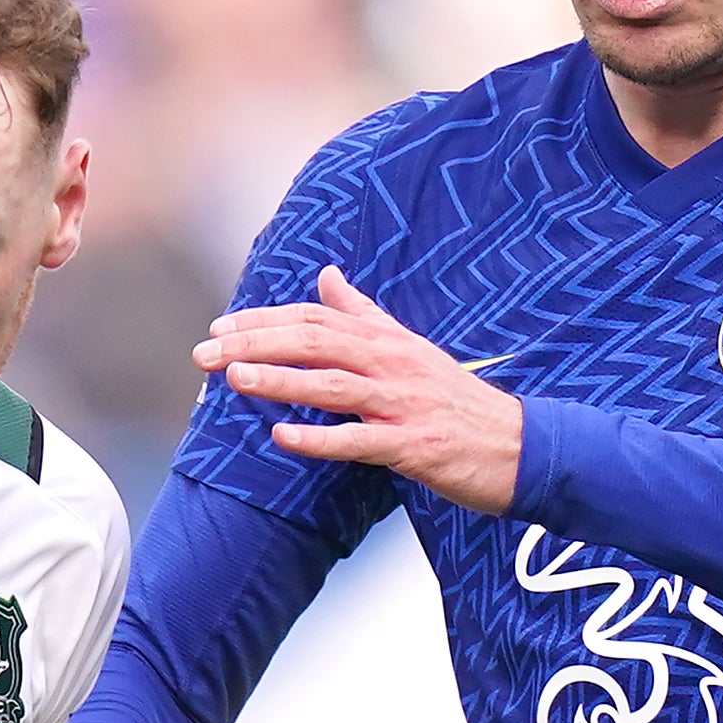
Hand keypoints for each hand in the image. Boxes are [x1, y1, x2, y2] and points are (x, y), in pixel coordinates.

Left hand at [197, 265, 524, 512]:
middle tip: (204, 354)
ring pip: (332, 386)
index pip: (314, 319)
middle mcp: (392, 364)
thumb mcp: (410, 346)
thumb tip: (326, 275)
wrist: (519, 446)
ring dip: (280, 381)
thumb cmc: (456, 400)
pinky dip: (320, 439)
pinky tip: (282, 438)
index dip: (263, 320)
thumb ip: (364, 312)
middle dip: (255, 345)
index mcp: (386, 339)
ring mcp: (402, 404)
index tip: (218, 328)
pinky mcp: (413, 446)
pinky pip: (359, 441)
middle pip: (314, 343)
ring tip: (233, 379)